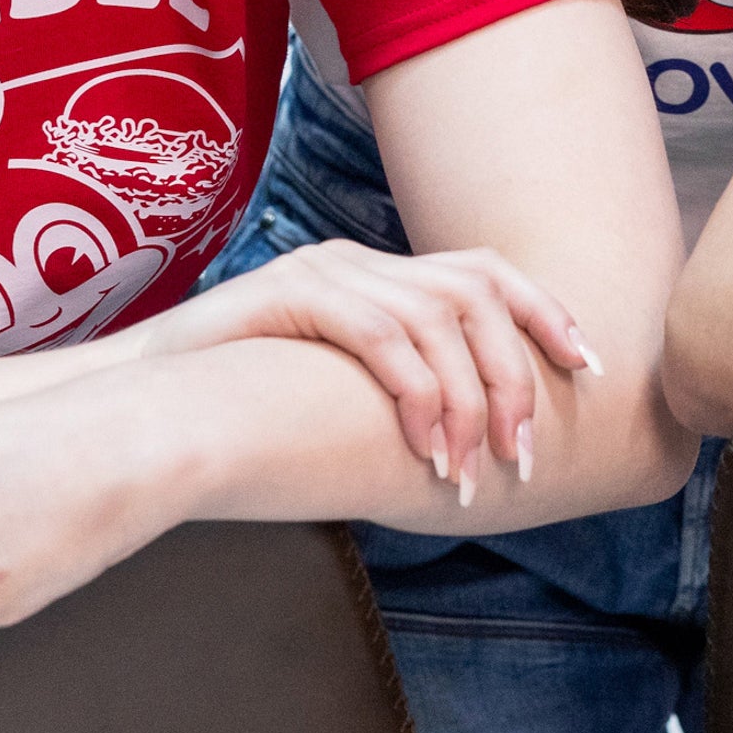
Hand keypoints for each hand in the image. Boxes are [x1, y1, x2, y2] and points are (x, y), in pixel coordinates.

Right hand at [141, 236, 590, 510]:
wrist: (143, 396)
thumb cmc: (242, 405)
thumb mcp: (339, 388)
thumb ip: (397, 389)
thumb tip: (474, 439)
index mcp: (380, 274)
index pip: (487, 273)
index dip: (547, 314)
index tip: (588, 371)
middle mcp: (361, 260)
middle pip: (477, 294)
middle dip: (514, 377)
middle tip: (524, 454)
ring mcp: (327, 270)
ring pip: (437, 318)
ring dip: (467, 402)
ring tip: (469, 472)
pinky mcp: (292, 292)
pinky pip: (381, 336)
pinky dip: (416, 395)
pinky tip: (423, 450)